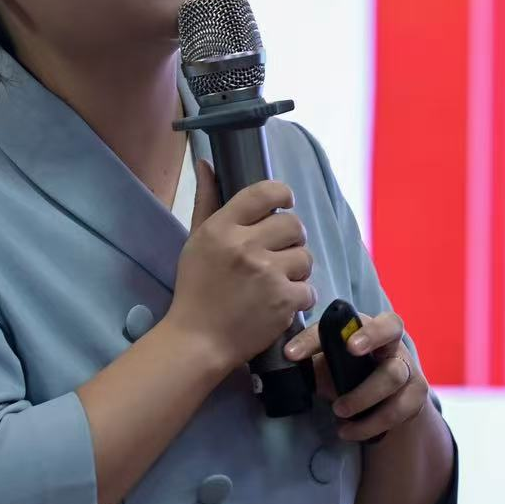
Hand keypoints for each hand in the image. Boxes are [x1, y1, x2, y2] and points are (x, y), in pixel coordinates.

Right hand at [165, 159, 315, 367]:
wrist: (198, 340)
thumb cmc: (196, 289)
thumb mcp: (195, 241)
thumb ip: (207, 200)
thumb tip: (207, 163)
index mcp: (222, 228)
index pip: (265, 192)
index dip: (282, 194)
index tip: (284, 204)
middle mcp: (245, 246)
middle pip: (293, 224)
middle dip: (291, 238)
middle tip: (279, 253)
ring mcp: (266, 274)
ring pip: (305, 256)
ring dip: (297, 268)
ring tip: (278, 280)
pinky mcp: (283, 301)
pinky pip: (309, 288)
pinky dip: (299, 297)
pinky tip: (280, 302)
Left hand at [283, 310, 427, 442]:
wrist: (385, 404)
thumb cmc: (349, 374)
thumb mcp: (328, 364)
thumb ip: (312, 359)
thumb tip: (284, 362)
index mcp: (367, 325)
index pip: (350, 318)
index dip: (326, 330)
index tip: (296, 352)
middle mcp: (392, 341)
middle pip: (391, 326)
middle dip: (370, 335)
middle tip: (349, 349)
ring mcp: (407, 367)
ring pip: (392, 375)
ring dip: (363, 395)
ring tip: (338, 411)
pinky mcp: (415, 395)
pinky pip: (398, 408)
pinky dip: (370, 423)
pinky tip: (348, 431)